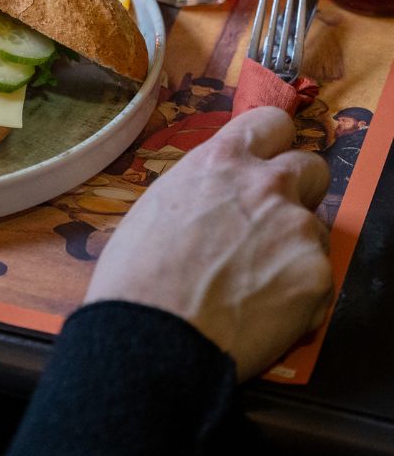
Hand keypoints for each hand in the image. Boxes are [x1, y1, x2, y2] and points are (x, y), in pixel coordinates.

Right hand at [84, 106, 332, 380]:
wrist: (153, 333)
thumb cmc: (138, 272)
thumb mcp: (161, 204)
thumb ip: (205, 189)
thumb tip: (220, 200)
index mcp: (221, 161)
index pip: (272, 122)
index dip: (273, 143)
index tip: (267, 160)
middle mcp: (267, 184)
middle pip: (312, 166)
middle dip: (297, 190)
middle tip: (269, 222)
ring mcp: (297, 229)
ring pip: (315, 229)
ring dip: (293, 246)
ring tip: (253, 281)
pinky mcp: (317, 277)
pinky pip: (317, 278)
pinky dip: (296, 293)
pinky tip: (259, 310)